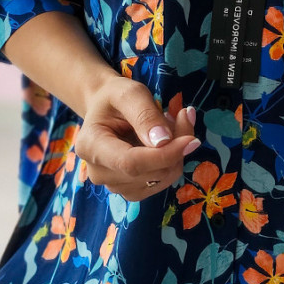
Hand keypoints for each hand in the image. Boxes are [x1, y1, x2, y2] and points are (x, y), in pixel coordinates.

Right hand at [73, 80, 199, 201]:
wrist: (106, 110)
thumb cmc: (115, 98)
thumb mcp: (129, 93)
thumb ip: (145, 115)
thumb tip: (163, 142)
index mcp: (91, 146)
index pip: (131, 163)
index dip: (165, 155)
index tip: (192, 140)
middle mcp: (99, 172)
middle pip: (150, 173)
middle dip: (175, 147)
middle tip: (182, 116)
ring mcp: (114, 185)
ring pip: (161, 179)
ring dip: (175, 154)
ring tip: (168, 126)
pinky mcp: (131, 190)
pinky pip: (162, 182)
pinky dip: (172, 162)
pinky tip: (166, 143)